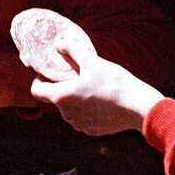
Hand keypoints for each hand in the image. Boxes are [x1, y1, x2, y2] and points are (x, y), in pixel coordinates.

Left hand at [29, 53, 163, 136]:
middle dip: (62, 86)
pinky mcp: (93, 131)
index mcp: (61, 97)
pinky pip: (83, 118)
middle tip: (77, 75)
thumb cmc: (114, 83)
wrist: (139, 107)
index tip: (50, 71)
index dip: (40, 79)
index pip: (36, 90)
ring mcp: (80, 125)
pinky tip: (102, 100)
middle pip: (55, 98)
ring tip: (91, 86)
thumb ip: (72, 50)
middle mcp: (66, 115)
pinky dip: (87, 109)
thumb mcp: (92, 61)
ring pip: (69, 109)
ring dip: (75, 98)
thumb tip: (59, 44)